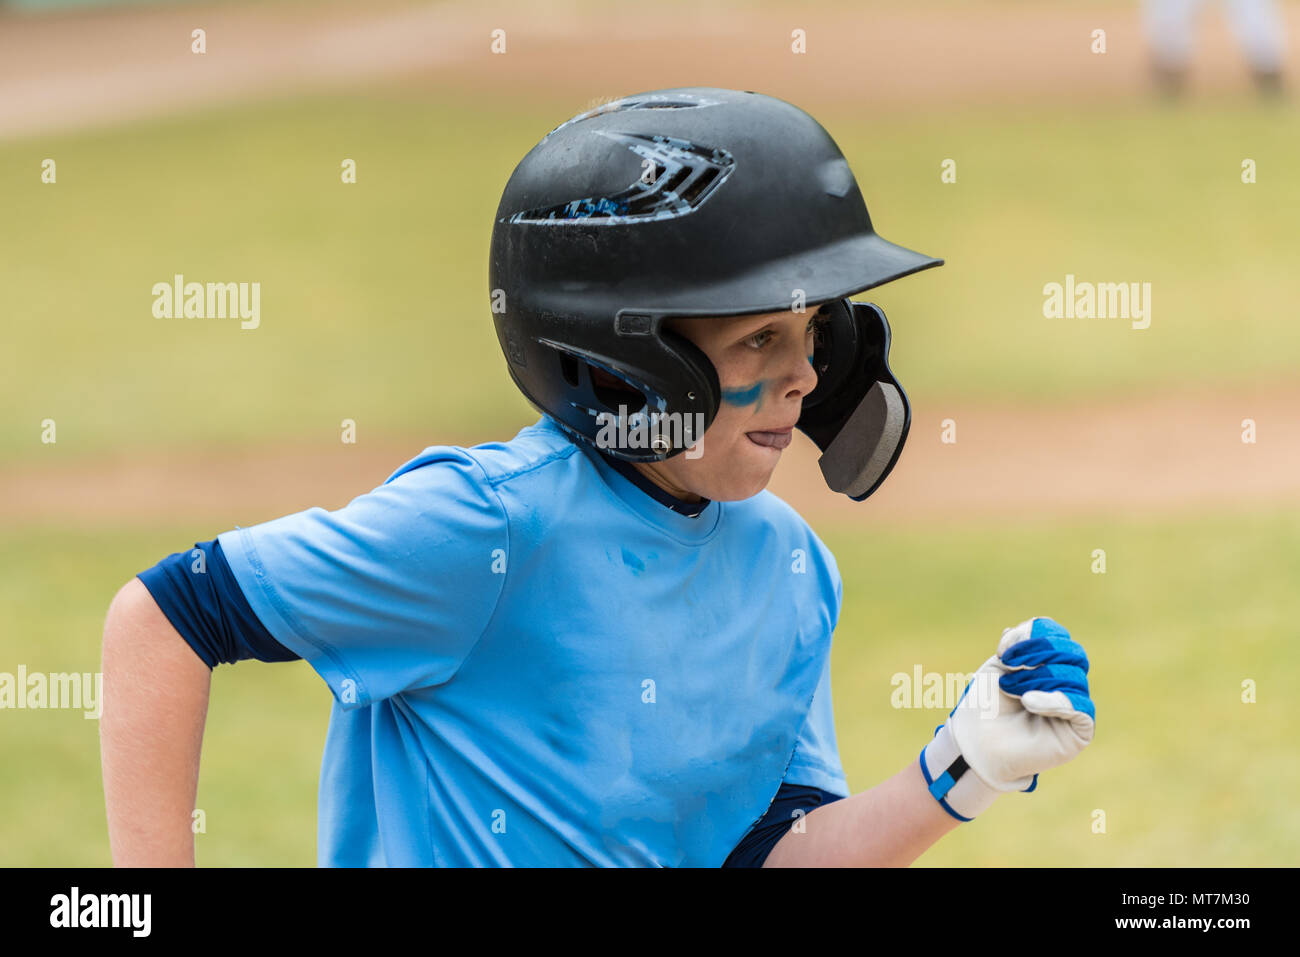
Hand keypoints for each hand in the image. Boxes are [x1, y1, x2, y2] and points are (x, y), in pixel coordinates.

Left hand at [919, 617, 1094, 821]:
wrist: (976, 744)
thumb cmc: (985, 706)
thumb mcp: (998, 666)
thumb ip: (1019, 644)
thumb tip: (1034, 628)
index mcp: (1049, 664)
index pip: (1059, 636)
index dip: (1036, 636)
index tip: (1004, 651)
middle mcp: (1067, 683)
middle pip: (1072, 653)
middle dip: (1039, 654)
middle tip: (1008, 667)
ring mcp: (1075, 707)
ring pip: (1074, 677)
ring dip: (1038, 679)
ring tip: (1012, 691)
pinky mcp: (1079, 732)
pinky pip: (1080, 708)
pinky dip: (1054, 700)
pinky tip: (1029, 702)